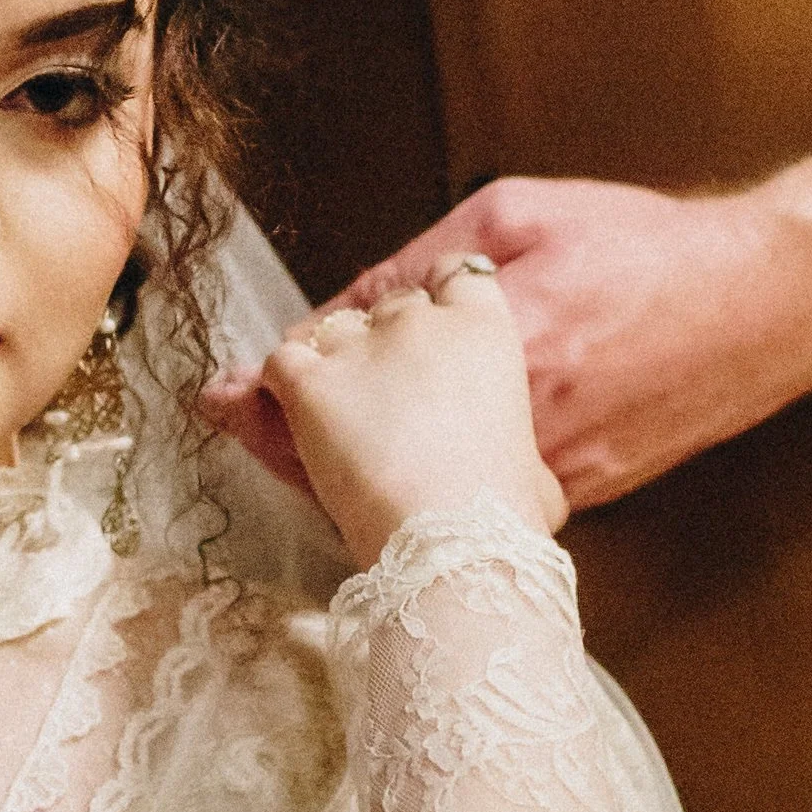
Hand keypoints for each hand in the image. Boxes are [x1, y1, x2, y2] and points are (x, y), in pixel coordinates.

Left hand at [218, 94, 811, 513]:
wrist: (764, 310)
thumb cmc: (650, 251)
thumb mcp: (522, 216)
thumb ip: (427, 261)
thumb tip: (350, 303)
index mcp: (497, 340)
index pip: (367, 371)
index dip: (283, 384)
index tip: (226, 387)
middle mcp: (517, 416)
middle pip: (378, 447)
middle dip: (297, 435)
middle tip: (228, 417)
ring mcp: (546, 465)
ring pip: (419, 480)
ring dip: (356, 463)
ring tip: (294, 438)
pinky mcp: (573, 491)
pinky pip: (472, 489)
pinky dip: (425, 474)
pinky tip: (393, 455)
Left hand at [246, 266, 565, 570]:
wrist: (449, 536)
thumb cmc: (501, 511)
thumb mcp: (538, 478)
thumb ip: (525, 460)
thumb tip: (531, 485)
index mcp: (485, 331)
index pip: (458, 275)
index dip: (439, 295)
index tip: (430, 320)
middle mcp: (422, 322)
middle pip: (393, 306)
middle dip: (384, 340)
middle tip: (380, 391)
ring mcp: (361, 348)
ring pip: (333, 329)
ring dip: (330, 359)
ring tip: (330, 405)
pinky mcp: (310, 382)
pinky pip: (280, 361)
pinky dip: (274, 380)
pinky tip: (278, 403)